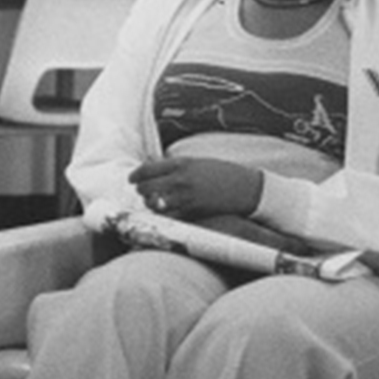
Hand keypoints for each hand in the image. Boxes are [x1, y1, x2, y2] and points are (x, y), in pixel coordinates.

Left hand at [130, 157, 262, 220]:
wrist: (246, 188)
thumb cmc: (222, 173)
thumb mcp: (196, 162)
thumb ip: (174, 166)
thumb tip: (152, 169)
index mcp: (180, 164)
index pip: (146, 170)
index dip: (135, 176)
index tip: (132, 179)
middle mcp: (179, 180)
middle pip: (145, 188)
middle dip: (142, 191)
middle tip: (144, 192)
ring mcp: (185, 198)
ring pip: (153, 204)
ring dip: (152, 204)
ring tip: (156, 202)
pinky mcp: (192, 212)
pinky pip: (168, 216)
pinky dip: (165, 215)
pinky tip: (169, 211)